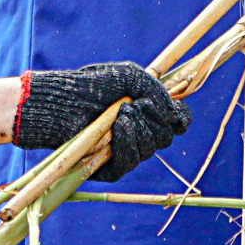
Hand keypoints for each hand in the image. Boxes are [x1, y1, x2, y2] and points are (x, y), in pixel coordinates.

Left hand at [13, 62, 192, 181]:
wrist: (63, 101)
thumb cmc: (95, 85)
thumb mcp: (131, 77)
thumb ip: (158, 92)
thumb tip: (176, 117)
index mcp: (149, 111)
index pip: (179, 121)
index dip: (181, 119)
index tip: (175, 115)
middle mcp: (141, 133)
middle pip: (166, 137)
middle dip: (153, 120)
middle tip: (132, 105)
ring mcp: (126, 151)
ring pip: (149, 150)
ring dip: (136, 130)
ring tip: (116, 114)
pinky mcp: (110, 167)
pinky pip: (129, 162)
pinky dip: (125, 144)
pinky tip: (115, 129)